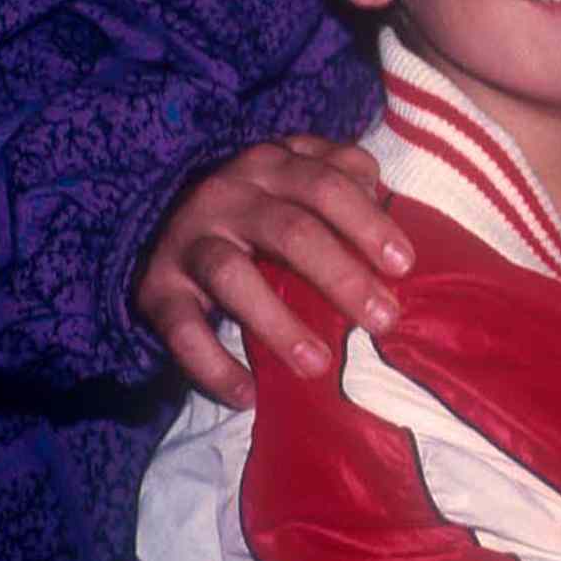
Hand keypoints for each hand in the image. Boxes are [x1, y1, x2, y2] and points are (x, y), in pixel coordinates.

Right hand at [133, 135, 413, 405]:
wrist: (169, 217)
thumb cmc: (266, 206)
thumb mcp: (304, 181)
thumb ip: (350, 189)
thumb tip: (396, 243)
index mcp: (275, 165)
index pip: (327, 184)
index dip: (368, 223)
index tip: (404, 266)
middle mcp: (228, 193)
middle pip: (289, 230)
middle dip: (341, 277)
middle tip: (382, 320)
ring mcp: (189, 238)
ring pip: (231, 275)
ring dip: (278, 323)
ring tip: (318, 365)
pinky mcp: (156, 286)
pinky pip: (181, 328)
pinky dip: (212, 365)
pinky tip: (246, 395)